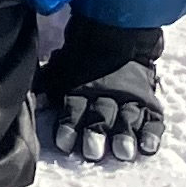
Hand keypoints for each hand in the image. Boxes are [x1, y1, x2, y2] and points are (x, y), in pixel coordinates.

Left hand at [37, 21, 167, 162]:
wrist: (118, 34)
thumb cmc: (81, 58)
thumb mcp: (60, 68)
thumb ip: (46, 86)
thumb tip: (31, 101)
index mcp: (81, 88)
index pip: (74, 108)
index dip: (69, 125)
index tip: (65, 144)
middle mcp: (106, 94)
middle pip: (101, 115)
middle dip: (97, 133)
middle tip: (94, 152)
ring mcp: (130, 98)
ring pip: (128, 118)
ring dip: (125, 135)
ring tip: (123, 153)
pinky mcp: (150, 103)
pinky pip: (153, 119)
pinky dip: (152, 134)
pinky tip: (148, 147)